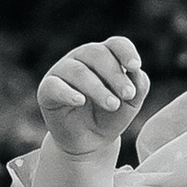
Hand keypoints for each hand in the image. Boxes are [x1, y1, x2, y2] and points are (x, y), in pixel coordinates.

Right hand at [39, 36, 148, 159]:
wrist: (91, 142)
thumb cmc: (111, 116)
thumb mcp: (131, 104)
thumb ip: (138, 86)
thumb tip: (135, 72)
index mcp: (105, 56)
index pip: (115, 45)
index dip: (126, 52)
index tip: (135, 67)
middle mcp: (82, 58)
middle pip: (97, 54)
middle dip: (115, 75)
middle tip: (128, 95)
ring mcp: (62, 71)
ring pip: (79, 71)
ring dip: (98, 88)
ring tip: (113, 105)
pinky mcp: (47, 90)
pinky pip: (55, 86)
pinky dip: (68, 93)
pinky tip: (80, 101)